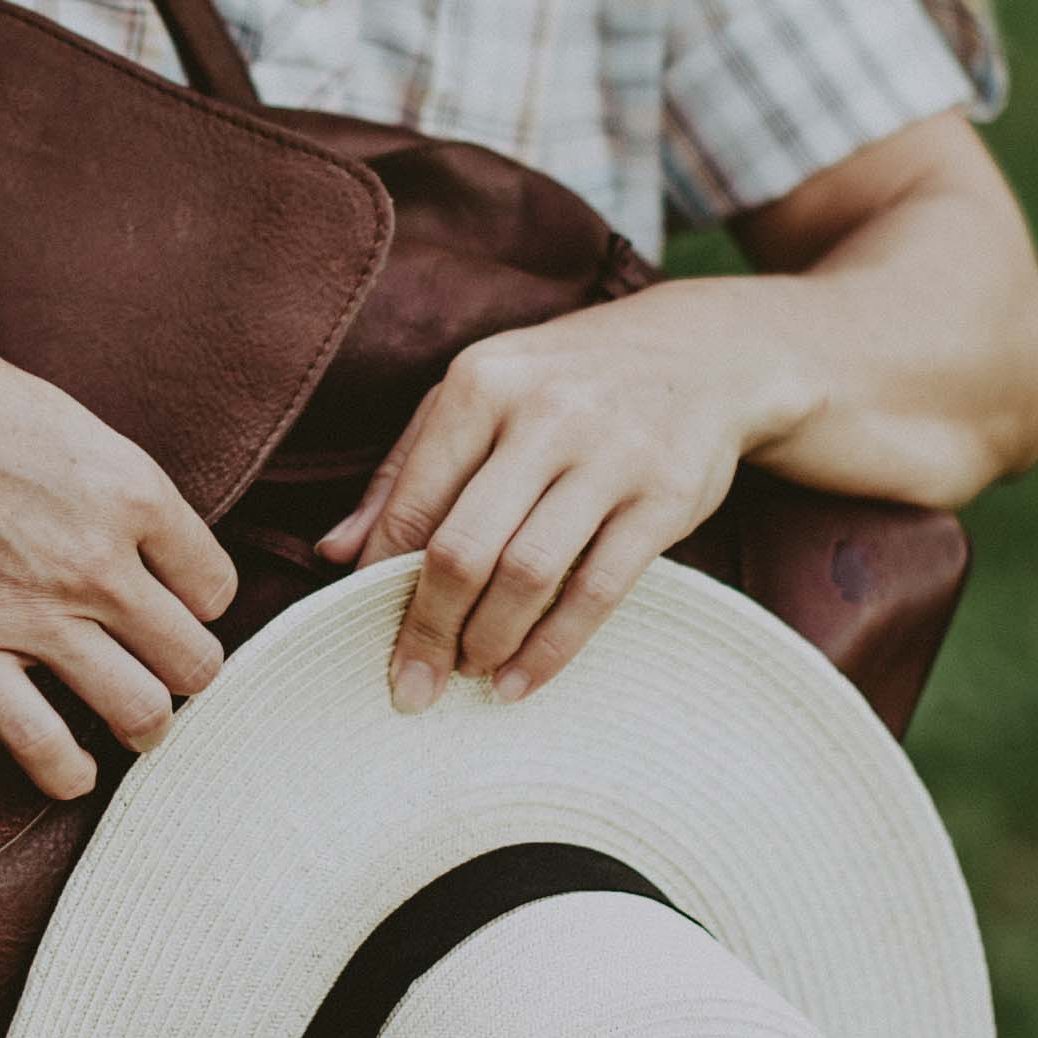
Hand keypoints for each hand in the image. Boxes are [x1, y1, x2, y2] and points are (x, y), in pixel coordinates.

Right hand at [0, 288, 236, 800]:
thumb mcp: (62, 420)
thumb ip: (107, 487)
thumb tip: (131, 532)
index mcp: (131, 491)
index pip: (215, 585)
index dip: (195, 601)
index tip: (167, 602)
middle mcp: (98, 562)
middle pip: (194, 660)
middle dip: (183, 671)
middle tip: (155, 666)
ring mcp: (32, 615)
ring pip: (141, 712)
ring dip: (142, 725)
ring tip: (130, 721)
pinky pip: (42, 746)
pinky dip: (66, 771)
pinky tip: (70, 768)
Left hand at [313, 280, 809, 710]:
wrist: (703, 353)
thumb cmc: (564, 382)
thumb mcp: (477, 397)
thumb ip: (404, 472)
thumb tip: (333, 554)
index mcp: (481, 383)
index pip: (414, 500)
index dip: (380, 579)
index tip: (364, 637)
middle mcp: (544, 414)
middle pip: (465, 546)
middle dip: (428, 628)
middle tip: (412, 685)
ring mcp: (612, 455)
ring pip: (529, 574)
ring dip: (489, 642)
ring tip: (469, 676)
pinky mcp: (667, 497)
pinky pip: (599, 590)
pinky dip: (553, 648)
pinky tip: (522, 681)